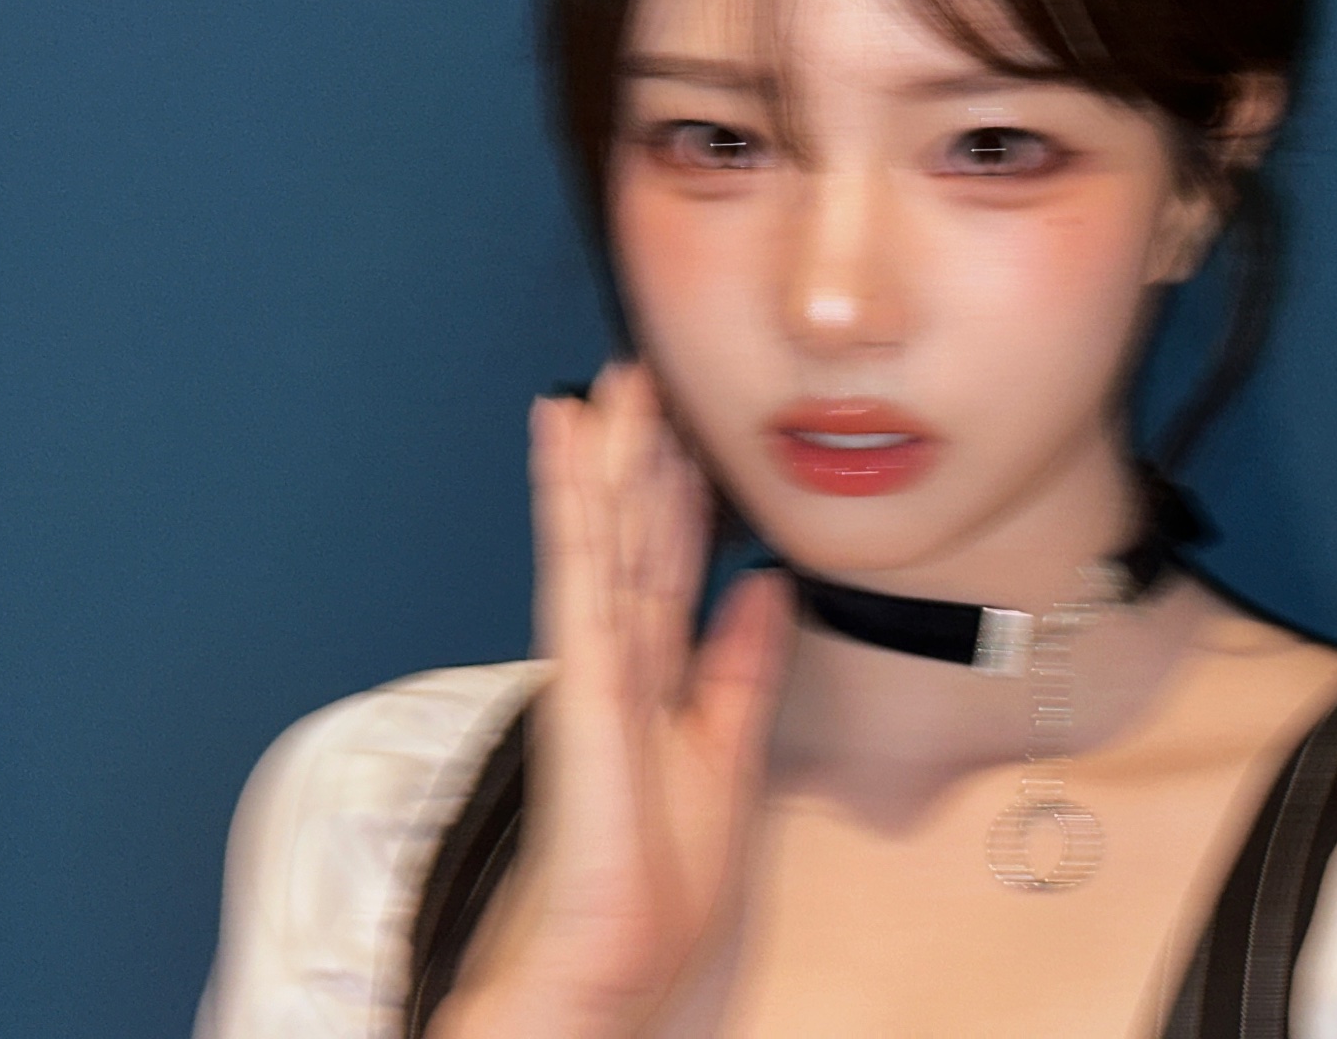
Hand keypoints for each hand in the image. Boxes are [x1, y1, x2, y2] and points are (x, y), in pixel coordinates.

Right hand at [429, 363, 794, 1037]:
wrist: (618, 964)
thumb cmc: (661, 885)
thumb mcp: (732, 751)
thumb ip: (744, 665)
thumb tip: (769, 584)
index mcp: (656, 678)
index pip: (670, 563)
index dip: (679, 494)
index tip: (685, 430)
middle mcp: (618, 658)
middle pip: (632, 533)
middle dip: (636, 453)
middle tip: (639, 373)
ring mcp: (591, 660)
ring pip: (600, 531)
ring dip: (603, 452)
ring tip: (602, 381)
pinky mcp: (578, 674)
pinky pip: (579, 567)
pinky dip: (572, 498)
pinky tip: (566, 442)